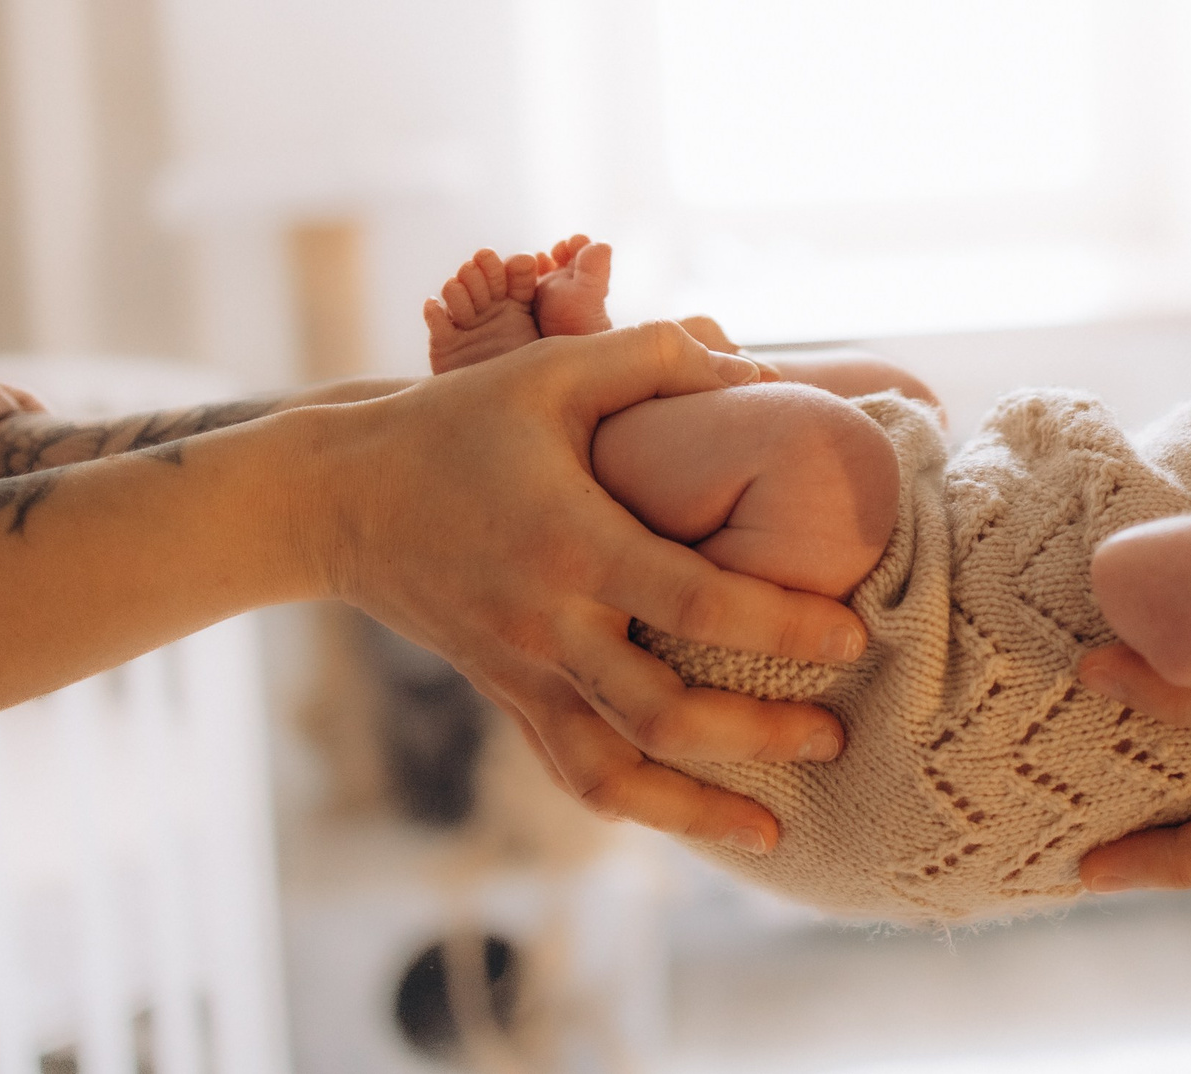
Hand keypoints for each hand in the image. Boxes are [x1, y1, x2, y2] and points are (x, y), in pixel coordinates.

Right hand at [315, 321, 867, 851]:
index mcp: (575, 543)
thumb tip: (758, 369)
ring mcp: (523, 672)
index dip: (783, 628)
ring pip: (615, 774)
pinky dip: (633, 805)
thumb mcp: (553, 370)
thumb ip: (657, 356)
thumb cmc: (456, 421)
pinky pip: (571, 772)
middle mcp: (550, 624)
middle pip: (667, 714)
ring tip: (772, 833)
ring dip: (697, 810)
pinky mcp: (505, 694)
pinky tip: (688, 822)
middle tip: (836, 737)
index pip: (699, 604)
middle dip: (761, 736)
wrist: (340, 497)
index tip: (851, 640)